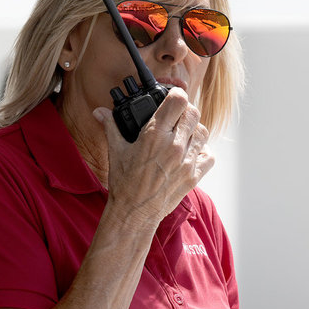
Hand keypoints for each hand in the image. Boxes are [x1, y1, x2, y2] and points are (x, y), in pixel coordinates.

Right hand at [94, 88, 213, 225]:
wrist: (134, 213)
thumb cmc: (124, 183)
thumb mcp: (116, 151)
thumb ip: (111, 127)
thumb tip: (99, 112)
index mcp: (154, 134)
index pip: (178, 100)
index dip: (177, 95)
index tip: (173, 98)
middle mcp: (174, 145)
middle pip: (193, 113)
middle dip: (185, 112)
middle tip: (176, 118)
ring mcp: (186, 161)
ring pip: (203, 132)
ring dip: (195, 131)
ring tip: (183, 136)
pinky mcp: (193, 176)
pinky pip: (209, 156)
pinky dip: (203, 152)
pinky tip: (191, 154)